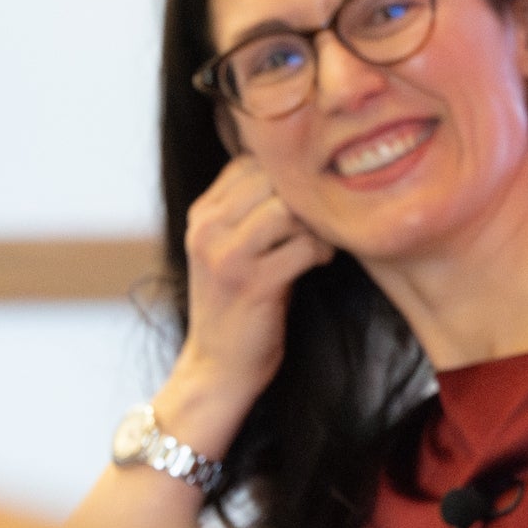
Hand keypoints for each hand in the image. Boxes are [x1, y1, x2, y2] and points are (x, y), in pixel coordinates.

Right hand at [163, 155, 334, 450]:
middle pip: (273, 180)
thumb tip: (309, 167)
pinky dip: (322, 251)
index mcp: (203, 214)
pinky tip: (319, 263)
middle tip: (325, 222)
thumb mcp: (234, 247)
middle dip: (308, 199)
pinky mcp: (252, 284)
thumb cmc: (241, 301)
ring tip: (320, 244)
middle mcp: (207, 229)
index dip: (290, 177)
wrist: (218, 365)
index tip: (308, 202)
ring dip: (316, 224)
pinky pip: (304, 246)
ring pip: (289, 209)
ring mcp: (225, 256)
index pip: (252, 163)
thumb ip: (254, 208)